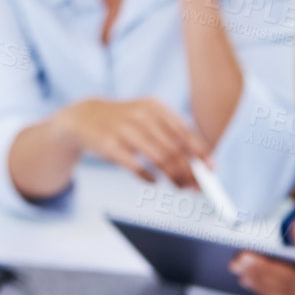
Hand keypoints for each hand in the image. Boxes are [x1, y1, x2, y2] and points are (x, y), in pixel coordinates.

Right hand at [53, 97, 209, 188]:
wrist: (84, 117)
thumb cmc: (124, 121)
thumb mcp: (147, 116)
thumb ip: (171, 134)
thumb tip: (202, 159)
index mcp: (154, 107)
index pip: (184, 132)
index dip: (200, 153)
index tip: (211, 169)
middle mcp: (141, 116)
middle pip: (173, 149)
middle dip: (189, 171)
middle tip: (197, 187)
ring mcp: (124, 130)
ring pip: (158, 158)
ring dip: (174, 177)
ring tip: (181, 187)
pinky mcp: (110, 145)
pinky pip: (135, 166)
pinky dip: (148, 177)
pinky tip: (153, 181)